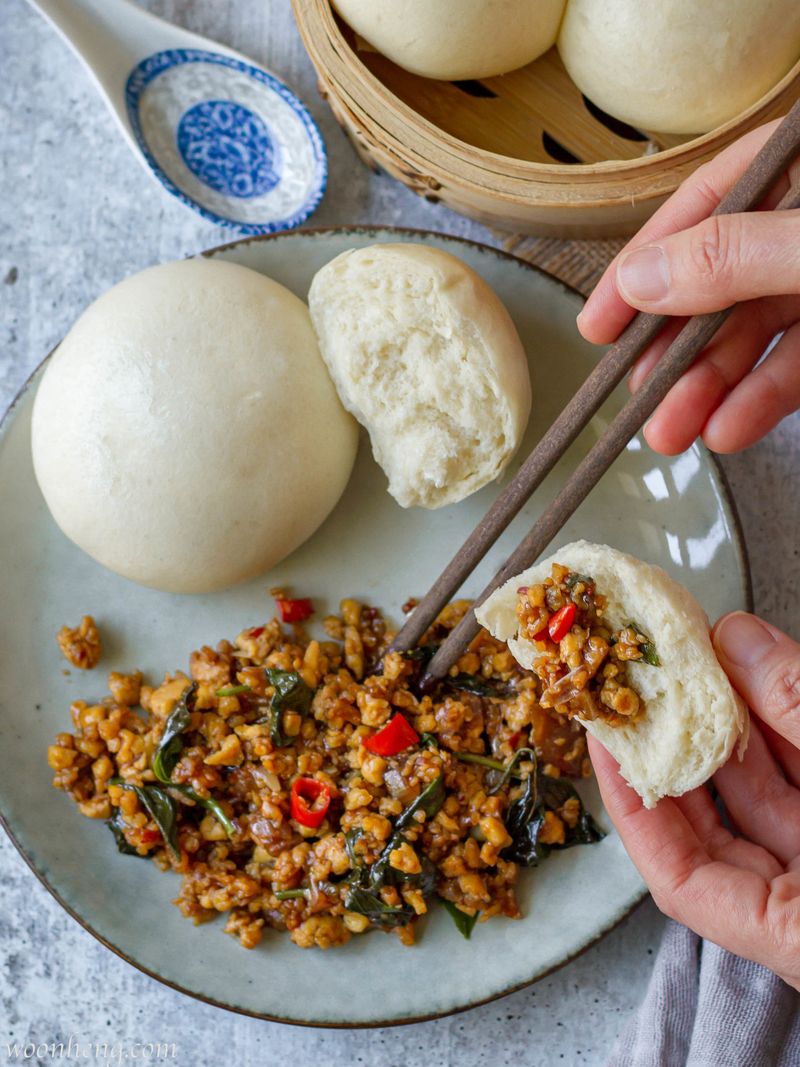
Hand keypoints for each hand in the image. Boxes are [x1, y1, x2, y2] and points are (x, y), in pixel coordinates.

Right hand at [577, 120, 799, 454]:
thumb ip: (735, 255)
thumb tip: (639, 279)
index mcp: (798, 166)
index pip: (701, 206)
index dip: (642, 268)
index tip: (597, 325)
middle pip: (719, 282)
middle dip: (672, 349)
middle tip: (632, 396)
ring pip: (752, 332)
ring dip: (706, 388)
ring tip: (669, 434)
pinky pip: (795, 362)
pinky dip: (760, 399)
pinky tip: (728, 429)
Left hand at [589, 611, 799, 989]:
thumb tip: (736, 638)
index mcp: (795, 934)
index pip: (680, 880)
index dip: (633, 805)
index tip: (603, 739)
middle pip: (720, 826)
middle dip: (684, 744)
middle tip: (647, 682)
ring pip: (769, 796)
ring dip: (738, 724)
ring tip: (703, 661)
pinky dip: (786, 731)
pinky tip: (761, 678)